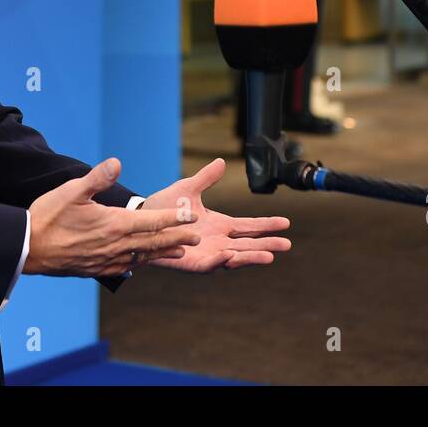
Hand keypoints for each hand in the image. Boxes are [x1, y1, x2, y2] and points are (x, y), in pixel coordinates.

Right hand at [24, 158, 199, 277]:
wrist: (27, 249)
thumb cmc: (48, 216)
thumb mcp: (71, 190)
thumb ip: (97, 178)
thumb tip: (116, 162)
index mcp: (113, 224)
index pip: (151, 221)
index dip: (174, 219)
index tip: (192, 217)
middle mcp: (114, 245)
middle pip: (153, 241)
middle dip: (177, 237)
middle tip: (198, 236)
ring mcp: (105, 260)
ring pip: (141, 256)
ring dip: (163, 252)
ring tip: (181, 250)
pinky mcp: (95, 269)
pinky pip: (124, 266)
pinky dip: (139, 262)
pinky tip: (141, 262)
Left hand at [140, 158, 291, 272]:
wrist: (141, 221)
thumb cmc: (164, 207)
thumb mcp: (188, 189)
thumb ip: (206, 178)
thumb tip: (221, 162)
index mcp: (220, 225)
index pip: (249, 226)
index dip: (267, 225)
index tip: (286, 223)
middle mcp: (218, 241)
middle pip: (248, 244)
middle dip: (267, 244)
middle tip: (287, 245)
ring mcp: (207, 254)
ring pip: (234, 257)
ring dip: (250, 257)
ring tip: (269, 257)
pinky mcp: (193, 263)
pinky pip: (210, 264)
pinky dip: (220, 262)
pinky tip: (231, 257)